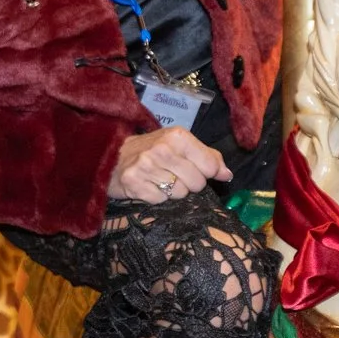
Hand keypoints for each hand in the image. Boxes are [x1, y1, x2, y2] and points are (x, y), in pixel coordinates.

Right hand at [106, 127, 231, 202]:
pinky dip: (157, 197)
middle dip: (189, 183)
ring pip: (180, 194)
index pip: (210, 167)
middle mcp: (162, 149)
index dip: (205, 172)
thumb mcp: (180, 145)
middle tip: (173, 174)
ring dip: (172, 192)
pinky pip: (161, 201)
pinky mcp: (134, 183)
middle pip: (197, 183)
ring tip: (160, 180)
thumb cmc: (151, 150)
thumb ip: (208, 157)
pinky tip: (148, 186)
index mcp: (177, 136)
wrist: (112, 156)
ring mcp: (146, 166)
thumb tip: (227, 175)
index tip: (193, 168)